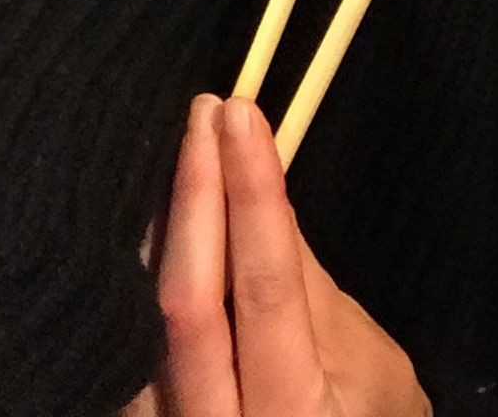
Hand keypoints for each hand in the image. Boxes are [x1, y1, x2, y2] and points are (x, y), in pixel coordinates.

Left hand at [126, 95, 430, 416]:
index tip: (241, 113)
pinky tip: (160, 220)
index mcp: (292, 411)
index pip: (261, 285)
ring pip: (142, 315)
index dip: (249, 194)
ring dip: (162, 227)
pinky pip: (131, 338)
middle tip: (205, 111)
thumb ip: (310, 287)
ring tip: (183, 148)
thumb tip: (263, 190)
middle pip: (183, 298)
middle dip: (194, 192)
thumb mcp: (366, 362)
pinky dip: (143, 272)